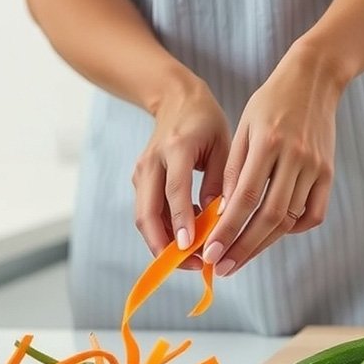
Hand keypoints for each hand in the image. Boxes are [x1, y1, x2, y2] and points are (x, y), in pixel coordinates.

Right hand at [133, 77, 230, 268]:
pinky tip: (186, 238)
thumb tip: (218, 221)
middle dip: (163, 246)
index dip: (180, 222)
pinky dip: (163, 230)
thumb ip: (221, 182)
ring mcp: (141, 172)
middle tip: (189, 265)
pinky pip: (148, 212)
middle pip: (146, 213)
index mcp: (175, 148)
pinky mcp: (139, 180)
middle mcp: (151, 162)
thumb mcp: (223, 145)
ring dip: (163, 243)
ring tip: (192, 258)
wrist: (174, 98)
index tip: (189, 248)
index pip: (174, 191)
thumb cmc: (205, 121)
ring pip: (144, 217)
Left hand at [202, 44, 338, 275]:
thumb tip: (223, 212)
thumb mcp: (243, 128)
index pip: (244, 198)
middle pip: (269, 217)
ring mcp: (316, 167)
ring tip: (239, 257)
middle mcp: (295, 157)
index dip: (227, 230)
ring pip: (290, 220)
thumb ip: (233, 169)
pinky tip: (273, 233)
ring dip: (263, 243)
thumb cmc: (270, 102)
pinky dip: (293, 229)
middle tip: (222, 267)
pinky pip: (313, 214)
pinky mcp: (329, 173)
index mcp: (268, 143)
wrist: (314, 79)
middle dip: (243, 247)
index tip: (210, 252)